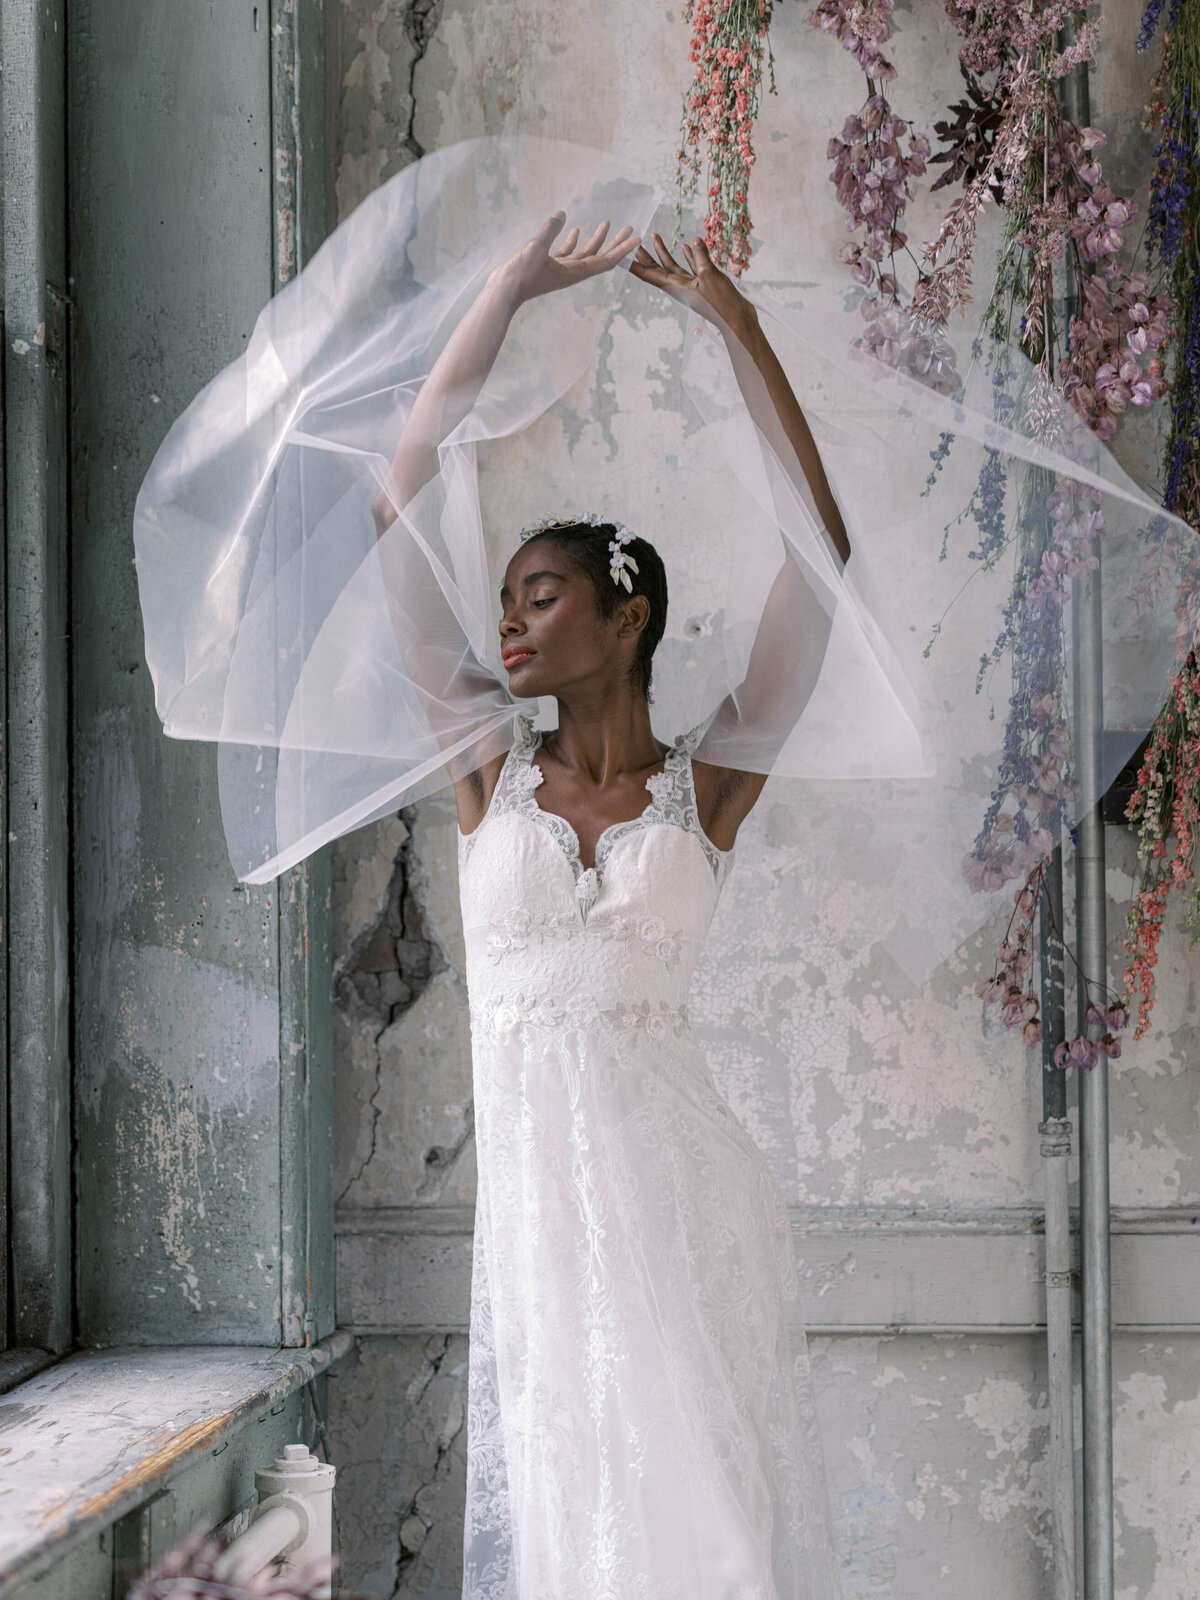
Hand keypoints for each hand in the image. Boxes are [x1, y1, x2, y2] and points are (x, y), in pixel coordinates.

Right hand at [496, 211, 640, 304]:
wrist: (502, 291)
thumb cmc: (519, 275)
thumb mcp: (535, 249)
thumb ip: (550, 230)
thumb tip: (562, 214)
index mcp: (574, 273)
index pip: (605, 261)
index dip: (622, 249)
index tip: (636, 238)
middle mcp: (571, 272)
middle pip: (600, 256)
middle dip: (616, 243)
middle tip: (630, 228)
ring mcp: (560, 269)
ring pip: (584, 253)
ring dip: (597, 239)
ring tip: (608, 223)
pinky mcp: (547, 265)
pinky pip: (566, 252)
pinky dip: (573, 240)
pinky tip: (575, 228)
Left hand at [628, 233, 758, 340]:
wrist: (737, 320)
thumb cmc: (722, 303)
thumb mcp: (709, 276)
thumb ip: (700, 257)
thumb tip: (694, 241)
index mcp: (675, 287)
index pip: (648, 274)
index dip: (633, 265)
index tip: (620, 256)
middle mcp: (679, 286)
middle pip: (656, 269)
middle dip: (644, 256)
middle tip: (632, 242)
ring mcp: (691, 286)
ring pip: (673, 266)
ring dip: (663, 252)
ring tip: (655, 236)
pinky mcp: (703, 284)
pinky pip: (691, 267)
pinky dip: (687, 256)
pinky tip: (685, 245)